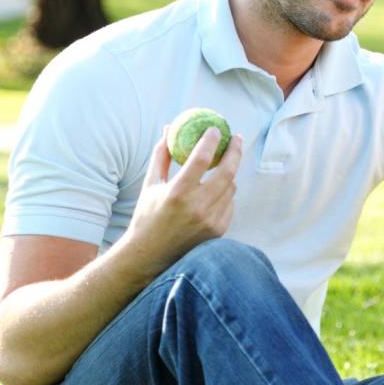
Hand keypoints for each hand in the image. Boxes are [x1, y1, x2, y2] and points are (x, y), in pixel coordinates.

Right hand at [122, 126, 242, 278]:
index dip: (211, 140)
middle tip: (236, 137)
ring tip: (222, 164)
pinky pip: (230, 204)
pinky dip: (225, 194)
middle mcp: (197, 207)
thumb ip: (161, 155)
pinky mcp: (218, 231)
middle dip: (235, 151)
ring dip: (229, 173)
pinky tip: (217, 190)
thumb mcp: (150, 184)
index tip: (215, 129)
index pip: (201, 159)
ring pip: (231, 187)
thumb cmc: (147, 216)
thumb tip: (169, 129)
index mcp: (178, 192)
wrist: (149, 255)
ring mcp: (210, 220)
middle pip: (227, 172)